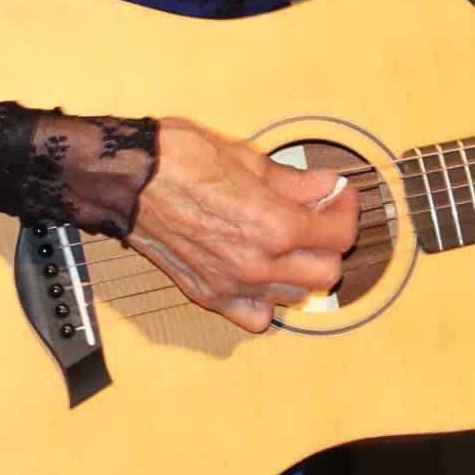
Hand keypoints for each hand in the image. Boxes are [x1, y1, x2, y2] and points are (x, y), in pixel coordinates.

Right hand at [126, 118, 360, 332]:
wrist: (127, 179)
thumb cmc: (180, 158)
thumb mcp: (247, 158)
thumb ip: (293, 182)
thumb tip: (327, 187)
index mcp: (273, 226)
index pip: (339, 236)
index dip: (346, 212)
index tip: (338, 197)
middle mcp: (257, 264)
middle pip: (325, 274)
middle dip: (329, 243)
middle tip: (318, 217)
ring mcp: (231, 286)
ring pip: (294, 298)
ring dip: (300, 271)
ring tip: (286, 241)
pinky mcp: (208, 295)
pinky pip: (256, 317)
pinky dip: (266, 300)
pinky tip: (259, 271)